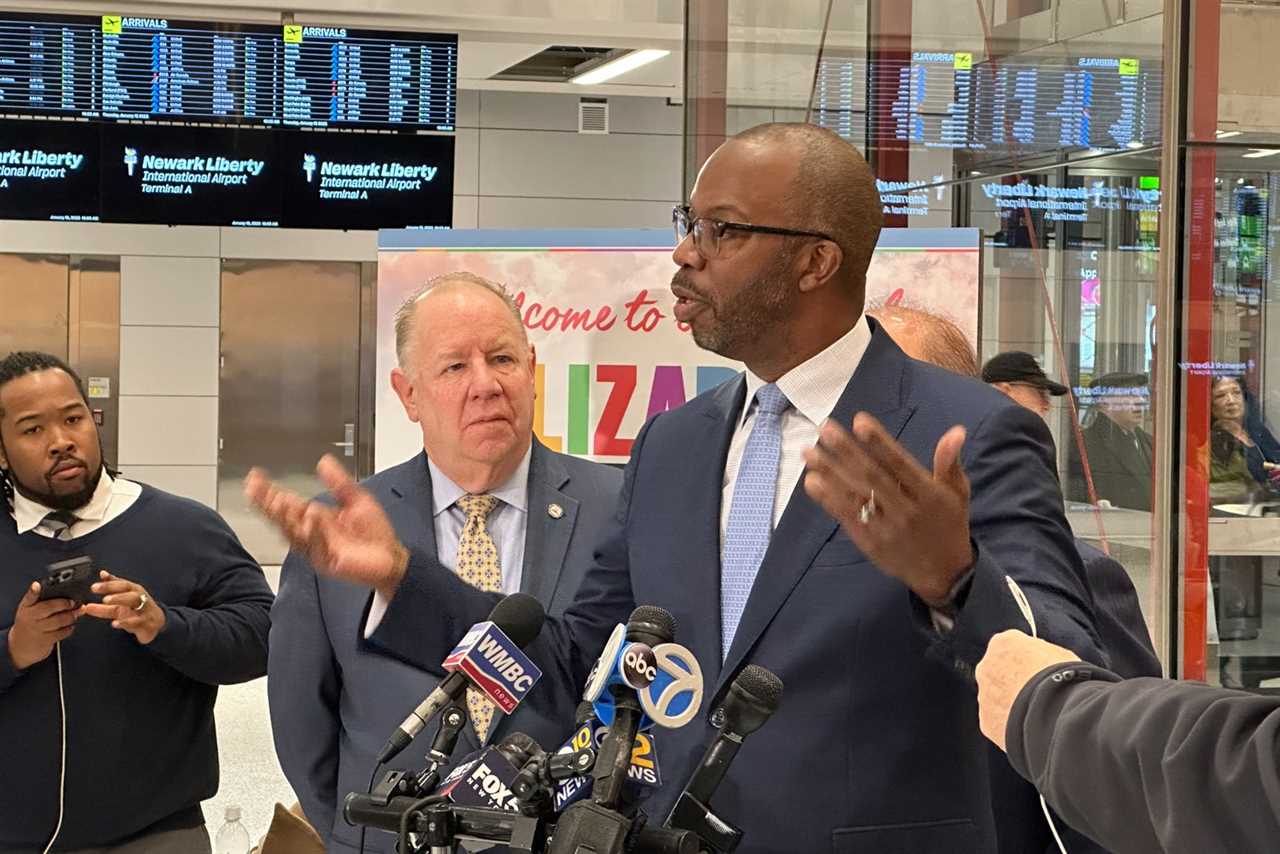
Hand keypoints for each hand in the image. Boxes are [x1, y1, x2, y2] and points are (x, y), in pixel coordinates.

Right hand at [6, 583, 79, 669]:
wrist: (20, 645)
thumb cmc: (30, 623)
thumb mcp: (31, 610)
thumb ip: (47, 602)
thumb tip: (70, 596)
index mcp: (27, 607)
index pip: (29, 597)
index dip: (33, 591)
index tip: (36, 585)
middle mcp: (30, 617)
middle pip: (49, 607)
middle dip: (65, 604)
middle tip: (74, 603)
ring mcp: (36, 629)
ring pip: (59, 620)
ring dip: (71, 616)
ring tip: (75, 614)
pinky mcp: (44, 640)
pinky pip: (62, 632)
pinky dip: (69, 628)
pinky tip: (69, 626)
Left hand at [81, 571, 166, 643]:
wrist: (156, 622)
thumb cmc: (137, 608)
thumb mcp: (122, 599)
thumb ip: (109, 590)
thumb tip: (101, 574)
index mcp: (133, 589)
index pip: (120, 584)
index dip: (107, 584)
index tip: (93, 587)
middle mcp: (139, 595)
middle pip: (126, 588)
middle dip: (112, 587)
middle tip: (97, 590)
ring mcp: (143, 607)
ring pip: (133, 599)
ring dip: (119, 598)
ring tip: (105, 600)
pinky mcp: (145, 621)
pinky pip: (136, 620)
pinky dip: (125, 622)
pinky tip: (115, 623)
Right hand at [245, 454, 407, 597]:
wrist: (390, 559)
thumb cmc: (374, 533)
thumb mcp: (357, 499)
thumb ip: (339, 482)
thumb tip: (324, 461)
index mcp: (316, 517)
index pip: (287, 502)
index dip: (269, 491)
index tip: (255, 478)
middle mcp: (311, 532)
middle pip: (282, 518)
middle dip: (268, 504)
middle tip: (255, 489)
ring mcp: (316, 547)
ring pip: (294, 532)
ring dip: (286, 517)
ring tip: (279, 500)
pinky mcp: (326, 560)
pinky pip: (317, 544)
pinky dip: (314, 531)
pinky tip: (312, 517)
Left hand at [803, 413, 973, 604]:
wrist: (943, 574)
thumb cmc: (948, 524)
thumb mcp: (957, 493)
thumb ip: (950, 462)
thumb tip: (956, 430)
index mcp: (928, 494)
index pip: (900, 464)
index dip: (879, 442)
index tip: (859, 421)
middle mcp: (905, 510)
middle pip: (872, 477)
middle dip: (847, 451)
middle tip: (825, 428)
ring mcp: (885, 528)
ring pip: (854, 496)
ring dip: (829, 472)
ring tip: (809, 451)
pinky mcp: (869, 542)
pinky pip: (846, 517)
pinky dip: (827, 499)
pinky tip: (812, 480)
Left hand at [975, 630, 1080, 750]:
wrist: (1056, 713)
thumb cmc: (1064, 679)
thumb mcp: (1058, 654)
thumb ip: (1041, 654)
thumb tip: (1041, 662)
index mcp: (1003, 643)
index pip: (1012, 648)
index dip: (1028, 662)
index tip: (1040, 672)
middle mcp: (986, 666)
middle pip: (999, 673)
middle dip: (1014, 683)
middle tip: (1036, 695)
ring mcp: (984, 694)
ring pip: (996, 699)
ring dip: (1011, 705)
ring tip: (1036, 714)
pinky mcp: (986, 721)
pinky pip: (998, 721)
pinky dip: (1011, 725)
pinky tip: (1030, 728)